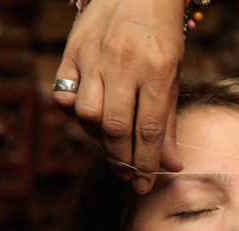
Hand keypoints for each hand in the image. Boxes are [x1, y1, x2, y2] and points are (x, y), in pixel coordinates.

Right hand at [53, 0, 184, 193]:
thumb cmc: (160, 37)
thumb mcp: (174, 76)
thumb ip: (168, 121)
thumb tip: (169, 165)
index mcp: (158, 71)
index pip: (149, 129)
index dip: (146, 163)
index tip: (145, 185)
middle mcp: (124, 64)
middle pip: (115, 127)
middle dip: (122, 159)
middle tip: (129, 175)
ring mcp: (95, 57)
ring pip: (87, 114)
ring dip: (98, 139)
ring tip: (112, 146)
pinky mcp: (73, 51)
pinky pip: (64, 92)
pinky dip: (73, 113)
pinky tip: (89, 120)